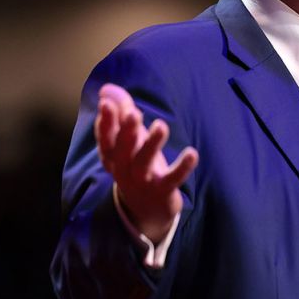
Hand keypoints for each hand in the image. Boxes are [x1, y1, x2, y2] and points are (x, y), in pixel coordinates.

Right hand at [94, 83, 197, 243]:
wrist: (145, 209)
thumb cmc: (135, 165)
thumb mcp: (127, 141)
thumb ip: (120, 114)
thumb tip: (107, 89)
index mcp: (112, 155)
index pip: (105, 138)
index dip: (105, 122)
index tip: (107, 104)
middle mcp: (123, 169)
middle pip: (122, 150)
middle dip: (127, 131)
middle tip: (134, 112)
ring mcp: (142, 181)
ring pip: (144, 162)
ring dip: (152, 144)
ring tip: (161, 126)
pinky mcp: (162, 191)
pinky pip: (172, 179)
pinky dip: (182, 167)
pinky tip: (192, 153)